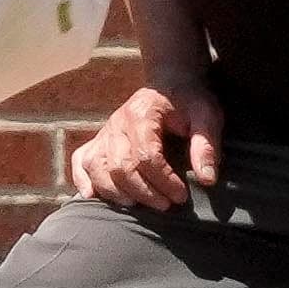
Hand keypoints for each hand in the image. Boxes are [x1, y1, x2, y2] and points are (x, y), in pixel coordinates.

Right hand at [71, 78, 224, 209]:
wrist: (170, 82)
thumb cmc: (189, 101)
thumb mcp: (207, 116)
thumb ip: (206, 145)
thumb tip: (207, 180)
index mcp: (141, 114)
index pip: (146, 156)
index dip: (163, 180)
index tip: (181, 196)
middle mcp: (117, 123)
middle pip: (120, 166)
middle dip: (143, 192)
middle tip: (166, 205)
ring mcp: (104, 132)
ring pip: (98, 168)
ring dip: (115, 192)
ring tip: (138, 204)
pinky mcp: (98, 140)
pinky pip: (81, 161)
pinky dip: (83, 180)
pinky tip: (93, 196)